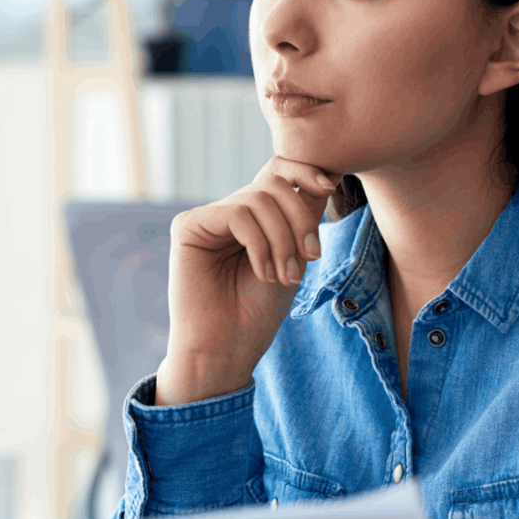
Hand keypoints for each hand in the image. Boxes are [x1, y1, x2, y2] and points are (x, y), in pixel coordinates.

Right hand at [155, 157, 337, 404]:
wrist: (227, 349)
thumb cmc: (258, 311)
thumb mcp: (295, 256)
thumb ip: (304, 215)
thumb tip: (329, 172)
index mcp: (255, 217)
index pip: (279, 172)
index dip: (305, 170)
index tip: (330, 186)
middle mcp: (230, 212)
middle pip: (274, 182)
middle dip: (300, 218)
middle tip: (311, 257)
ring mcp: (208, 218)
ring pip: (259, 198)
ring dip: (283, 240)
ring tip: (285, 277)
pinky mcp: (188, 226)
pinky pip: (236, 213)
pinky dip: (259, 244)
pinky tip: (262, 273)